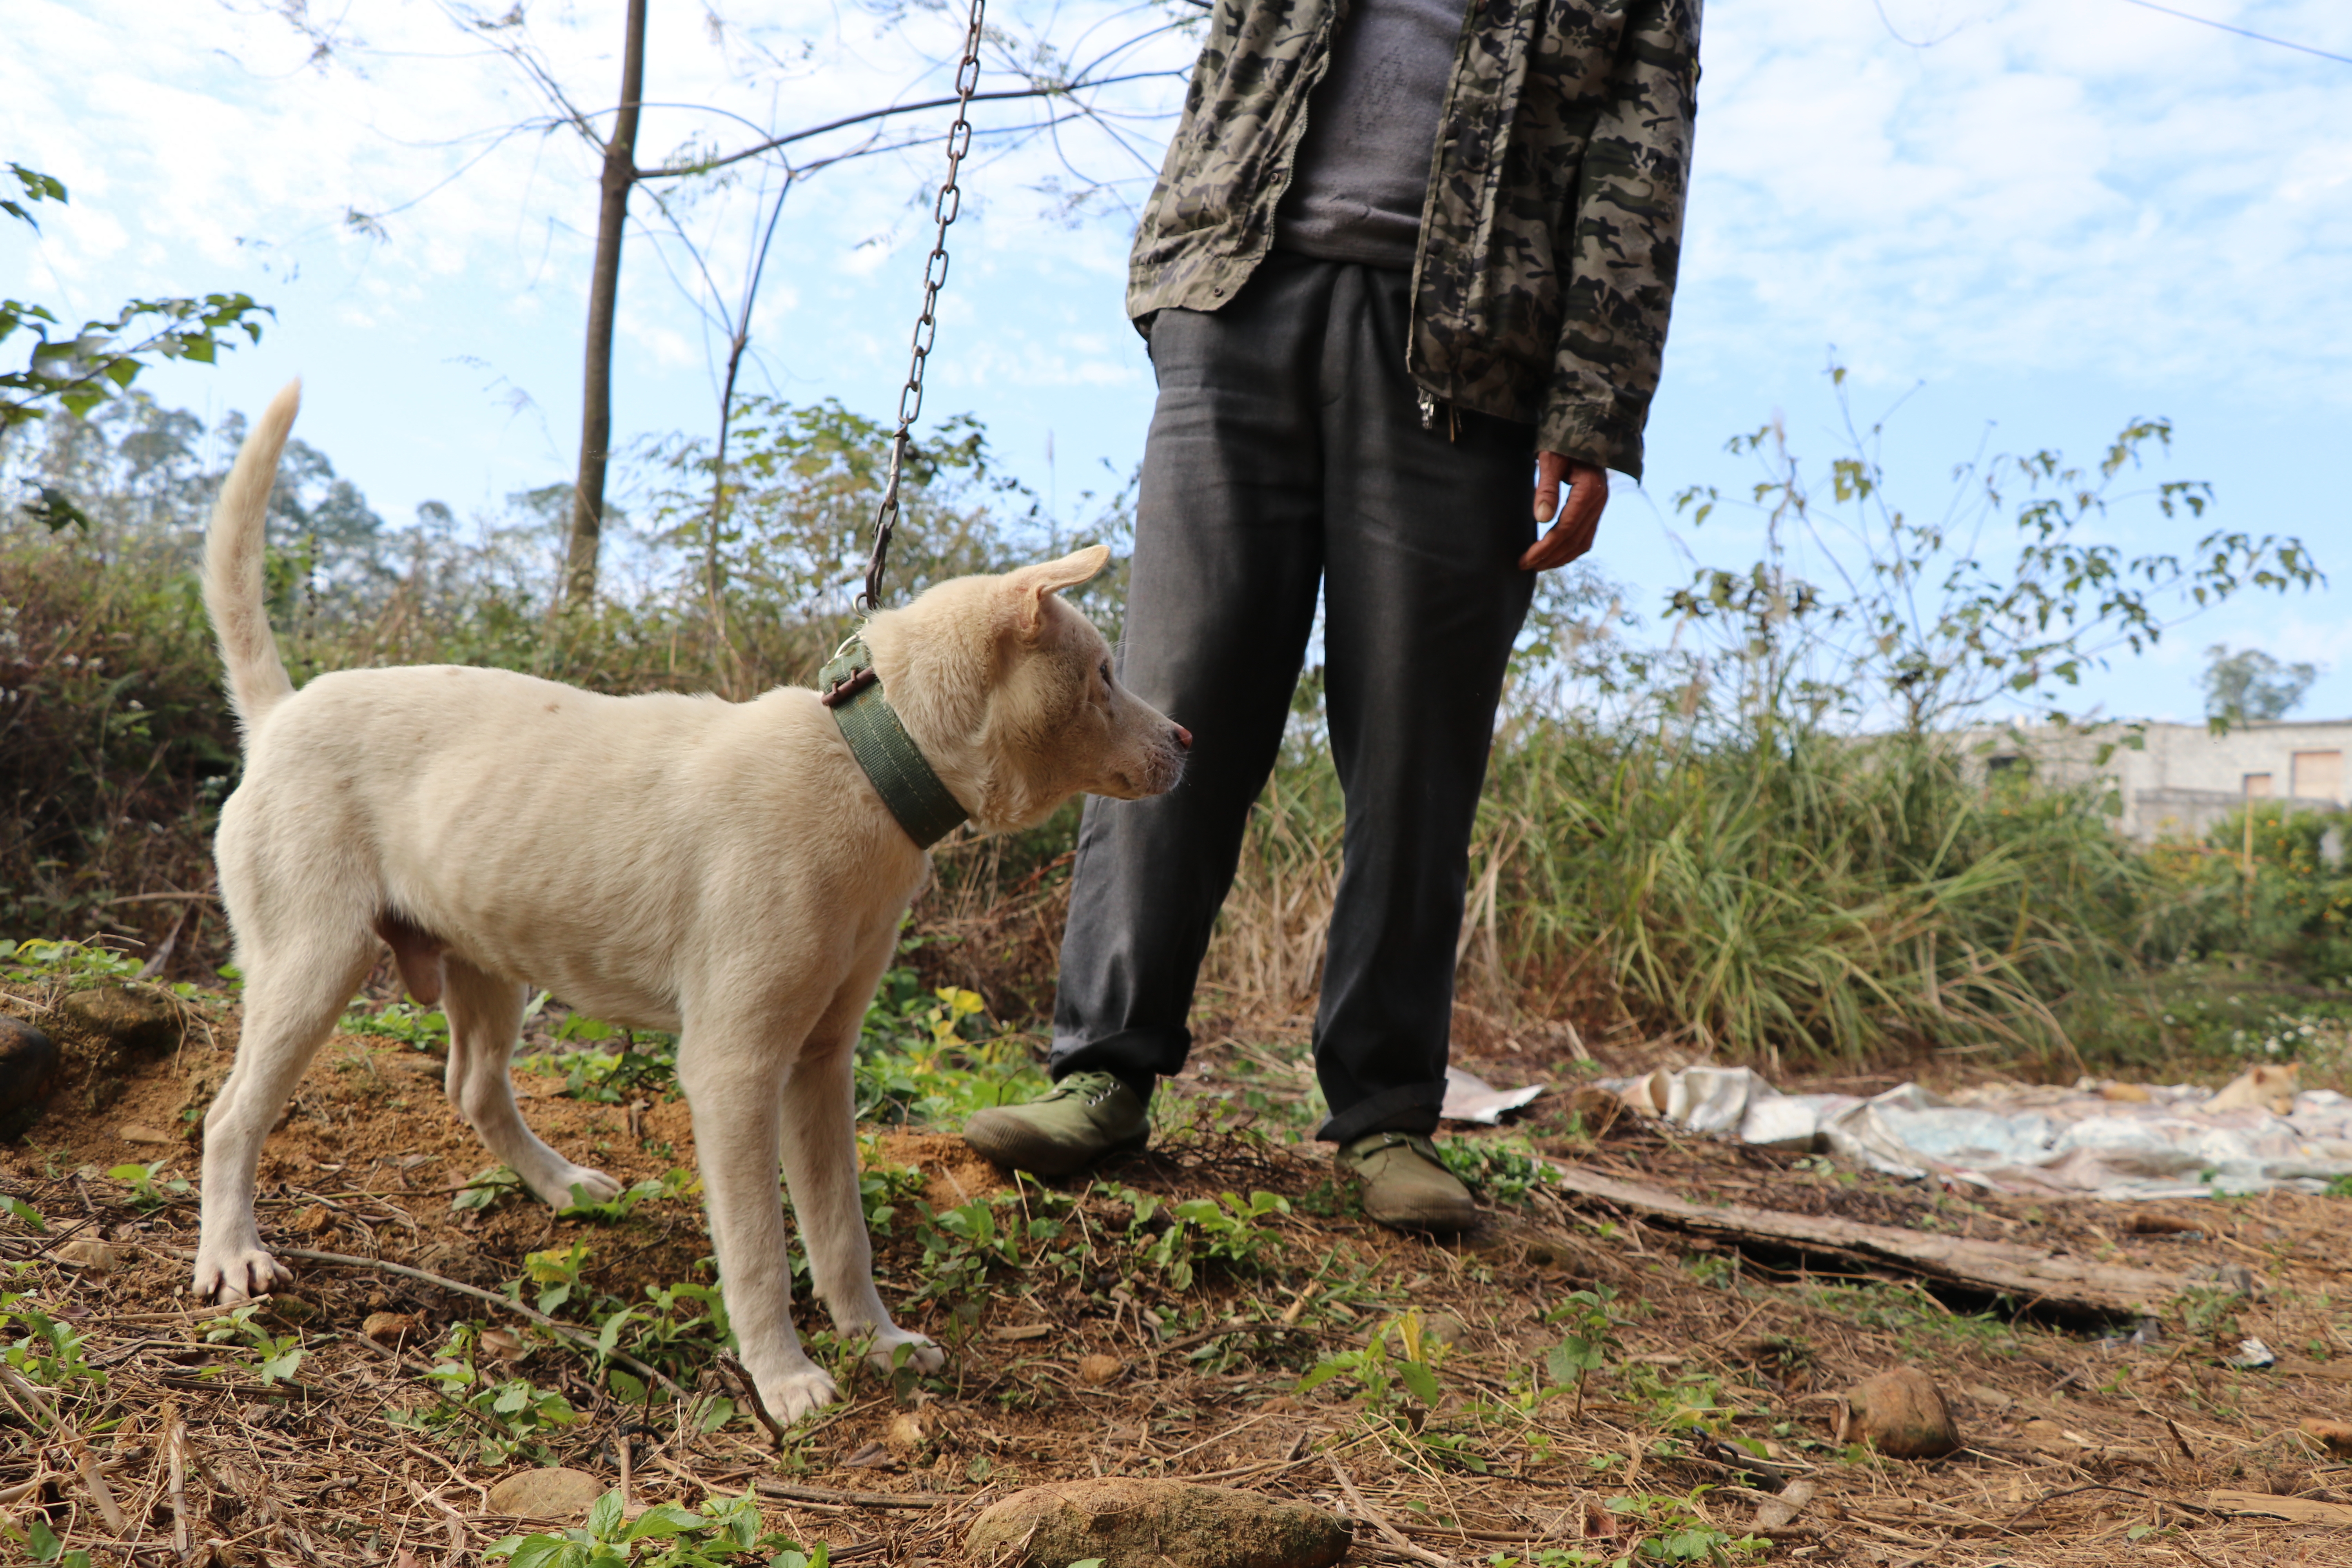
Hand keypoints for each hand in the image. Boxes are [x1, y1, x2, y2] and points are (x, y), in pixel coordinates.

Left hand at [1521, 451, 1607, 570]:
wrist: (1582, 428)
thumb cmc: (1562, 441)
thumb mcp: (1550, 459)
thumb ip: (1546, 488)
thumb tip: (1541, 519)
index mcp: (1589, 491)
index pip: (1565, 530)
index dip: (1545, 548)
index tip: (1525, 559)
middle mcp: (1599, 501)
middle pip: (1575, 541)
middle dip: (1550, 557)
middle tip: (1526, 565)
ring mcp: (1600, 505)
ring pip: (1583, 542)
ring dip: (1561, 557)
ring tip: (1537, 565)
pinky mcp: (1595, 507)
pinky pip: (1586, 535)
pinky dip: (1570, 549)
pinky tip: (1553, 553)